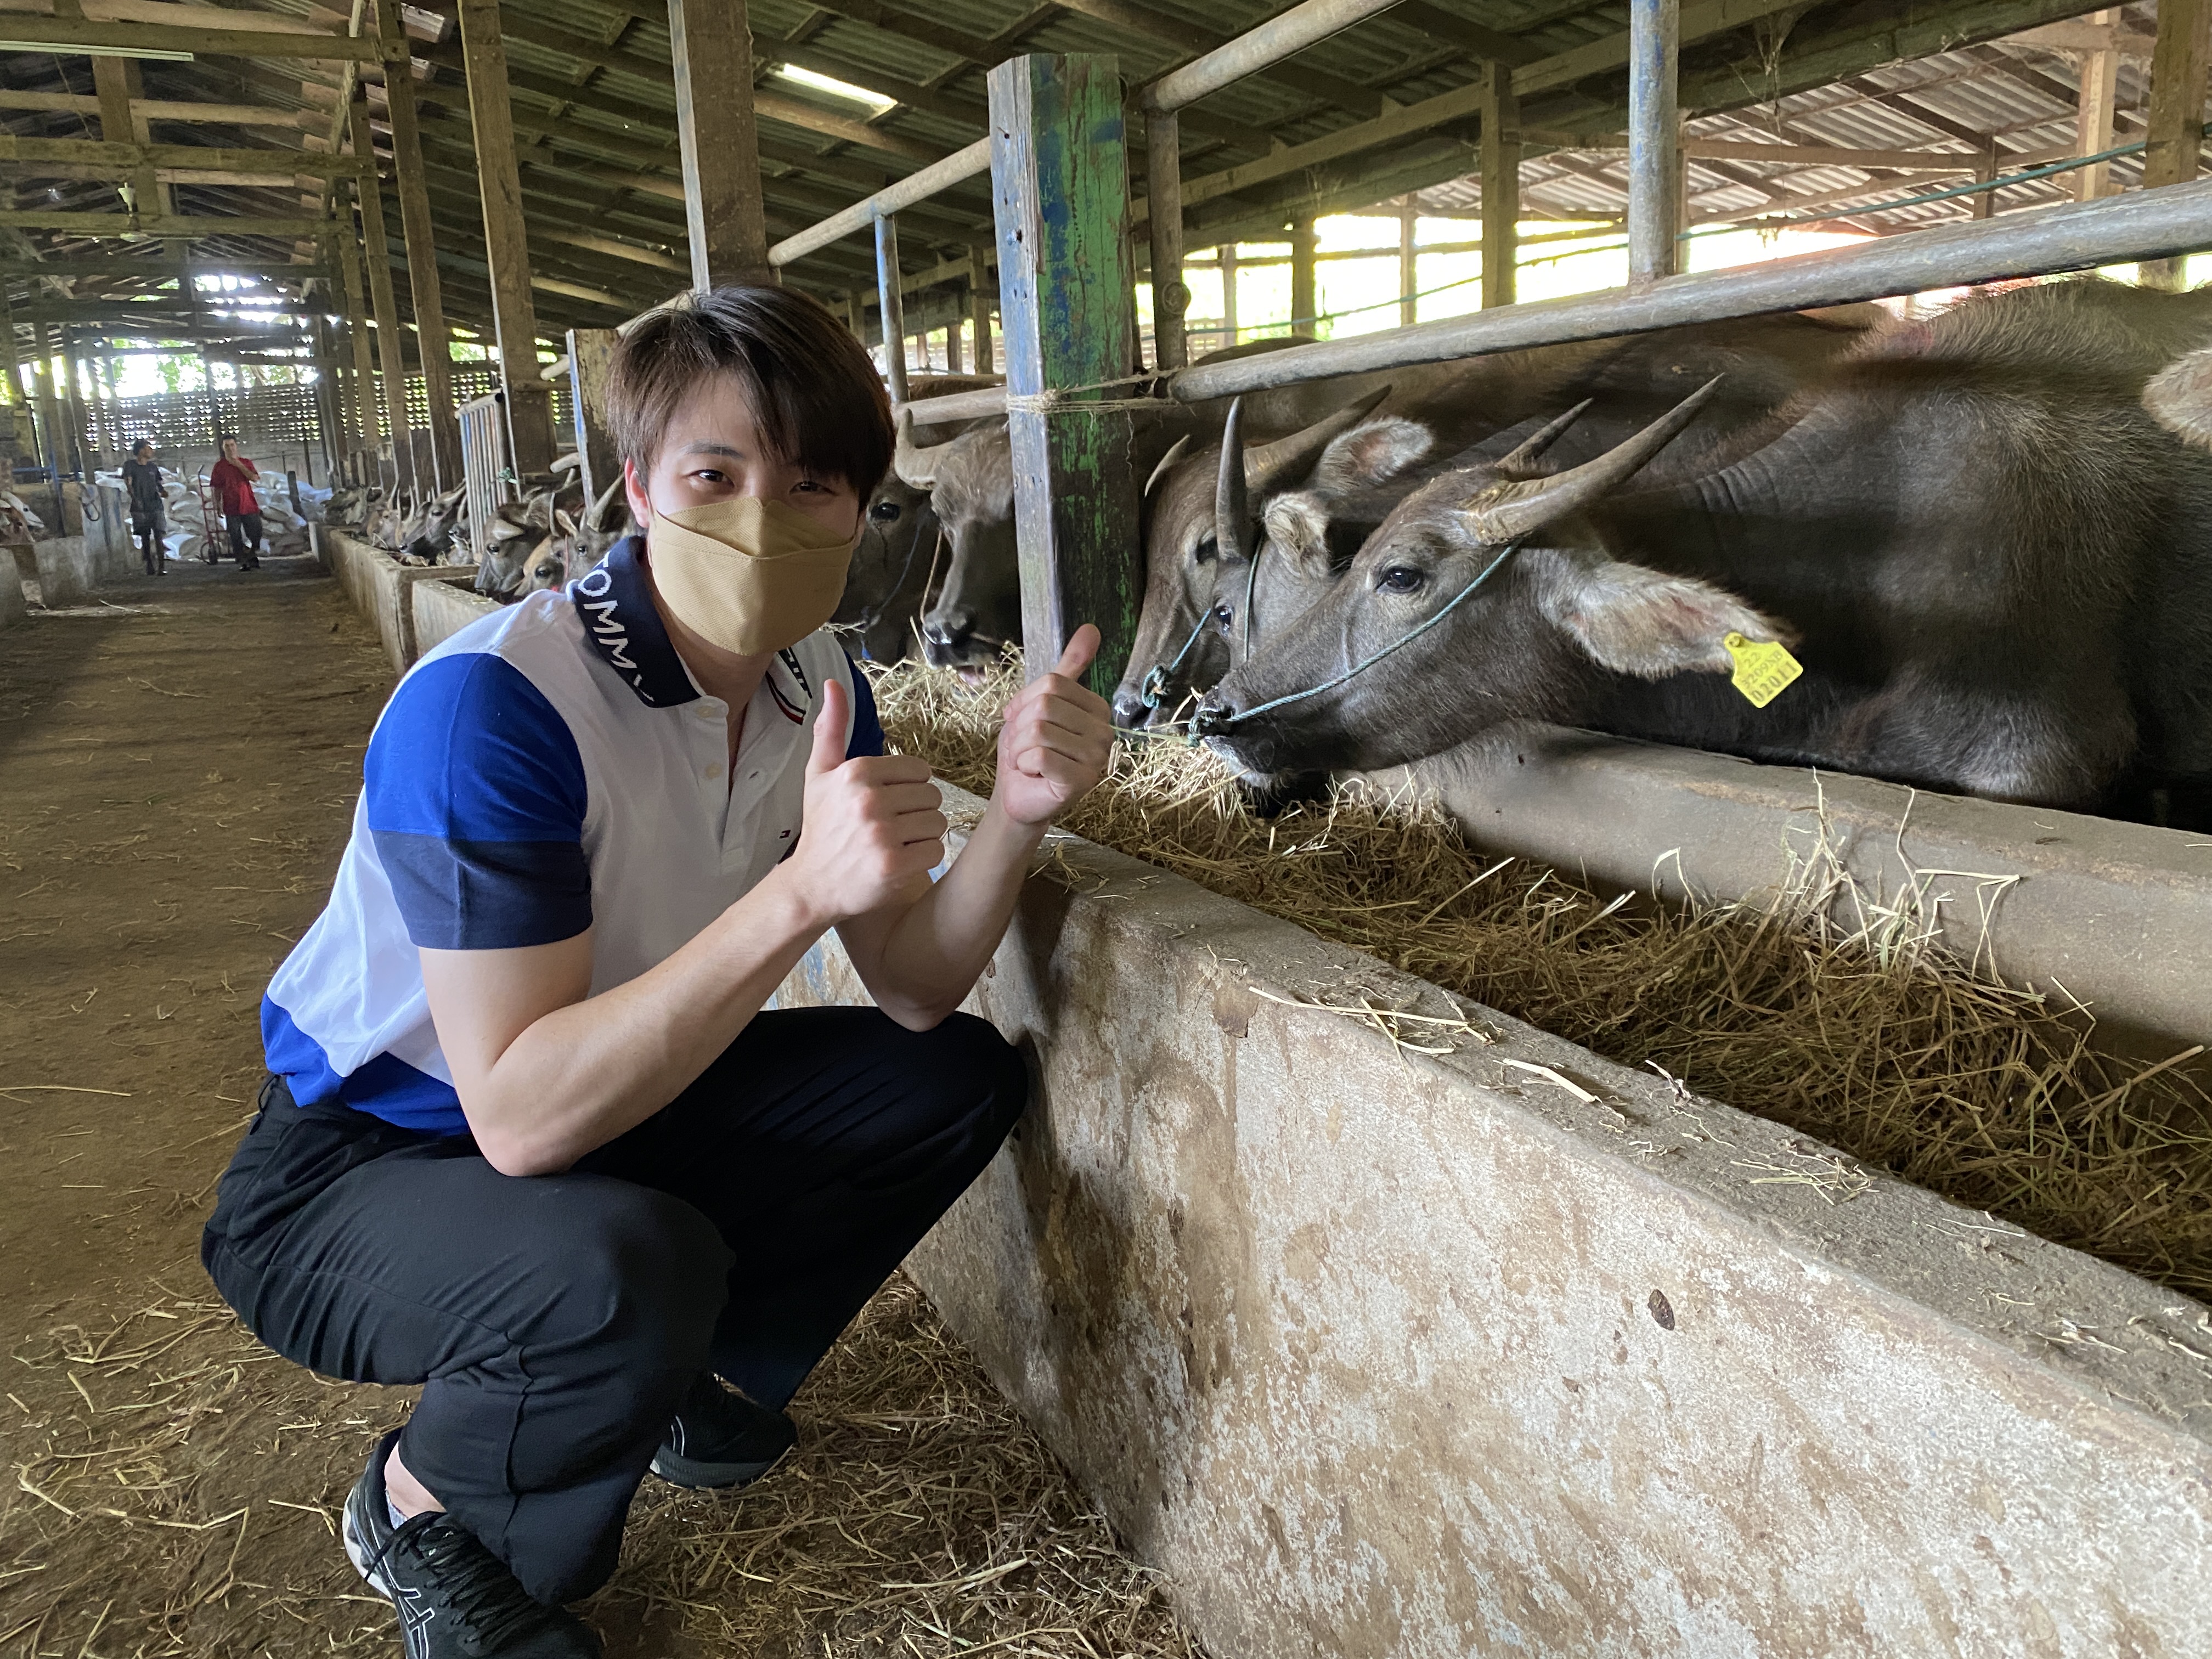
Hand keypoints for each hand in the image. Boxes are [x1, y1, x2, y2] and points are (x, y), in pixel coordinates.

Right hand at [781, 680, 946, 924]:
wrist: (811, 885)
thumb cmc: (821, 827)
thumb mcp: (819, 774)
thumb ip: (831, 729)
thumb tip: (833, 684)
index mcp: (857, 771)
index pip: (920, 770)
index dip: (909, 789)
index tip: (887, 805)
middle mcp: (869, 799)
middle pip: (932, 795)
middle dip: (918, 812)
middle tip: (893, 828)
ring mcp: (881, 834)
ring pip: (938, 822)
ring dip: (924, 835)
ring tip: (897, 844)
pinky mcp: (893, 865)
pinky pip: (936, 850)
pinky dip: (925, 858)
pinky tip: (901, 862)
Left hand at [994, 626, 1114, 827]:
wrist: (1017, 794)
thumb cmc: (1028, 750)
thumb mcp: (1041, 703)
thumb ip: (1067, 669)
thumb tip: (1091, 628)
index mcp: (1098, 709)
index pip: (1053, 683)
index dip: (1025, 701)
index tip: (1022, 721)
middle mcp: (1105, 732)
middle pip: (1045, 705)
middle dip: (1020, 727)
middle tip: (1025, 746)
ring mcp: (1096, 759)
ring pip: (1039, 730)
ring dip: (1019, 747)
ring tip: (1028, 761)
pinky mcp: (1081, 781)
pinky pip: (1039, 754)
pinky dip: (1024, 764)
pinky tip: (1033, 774)